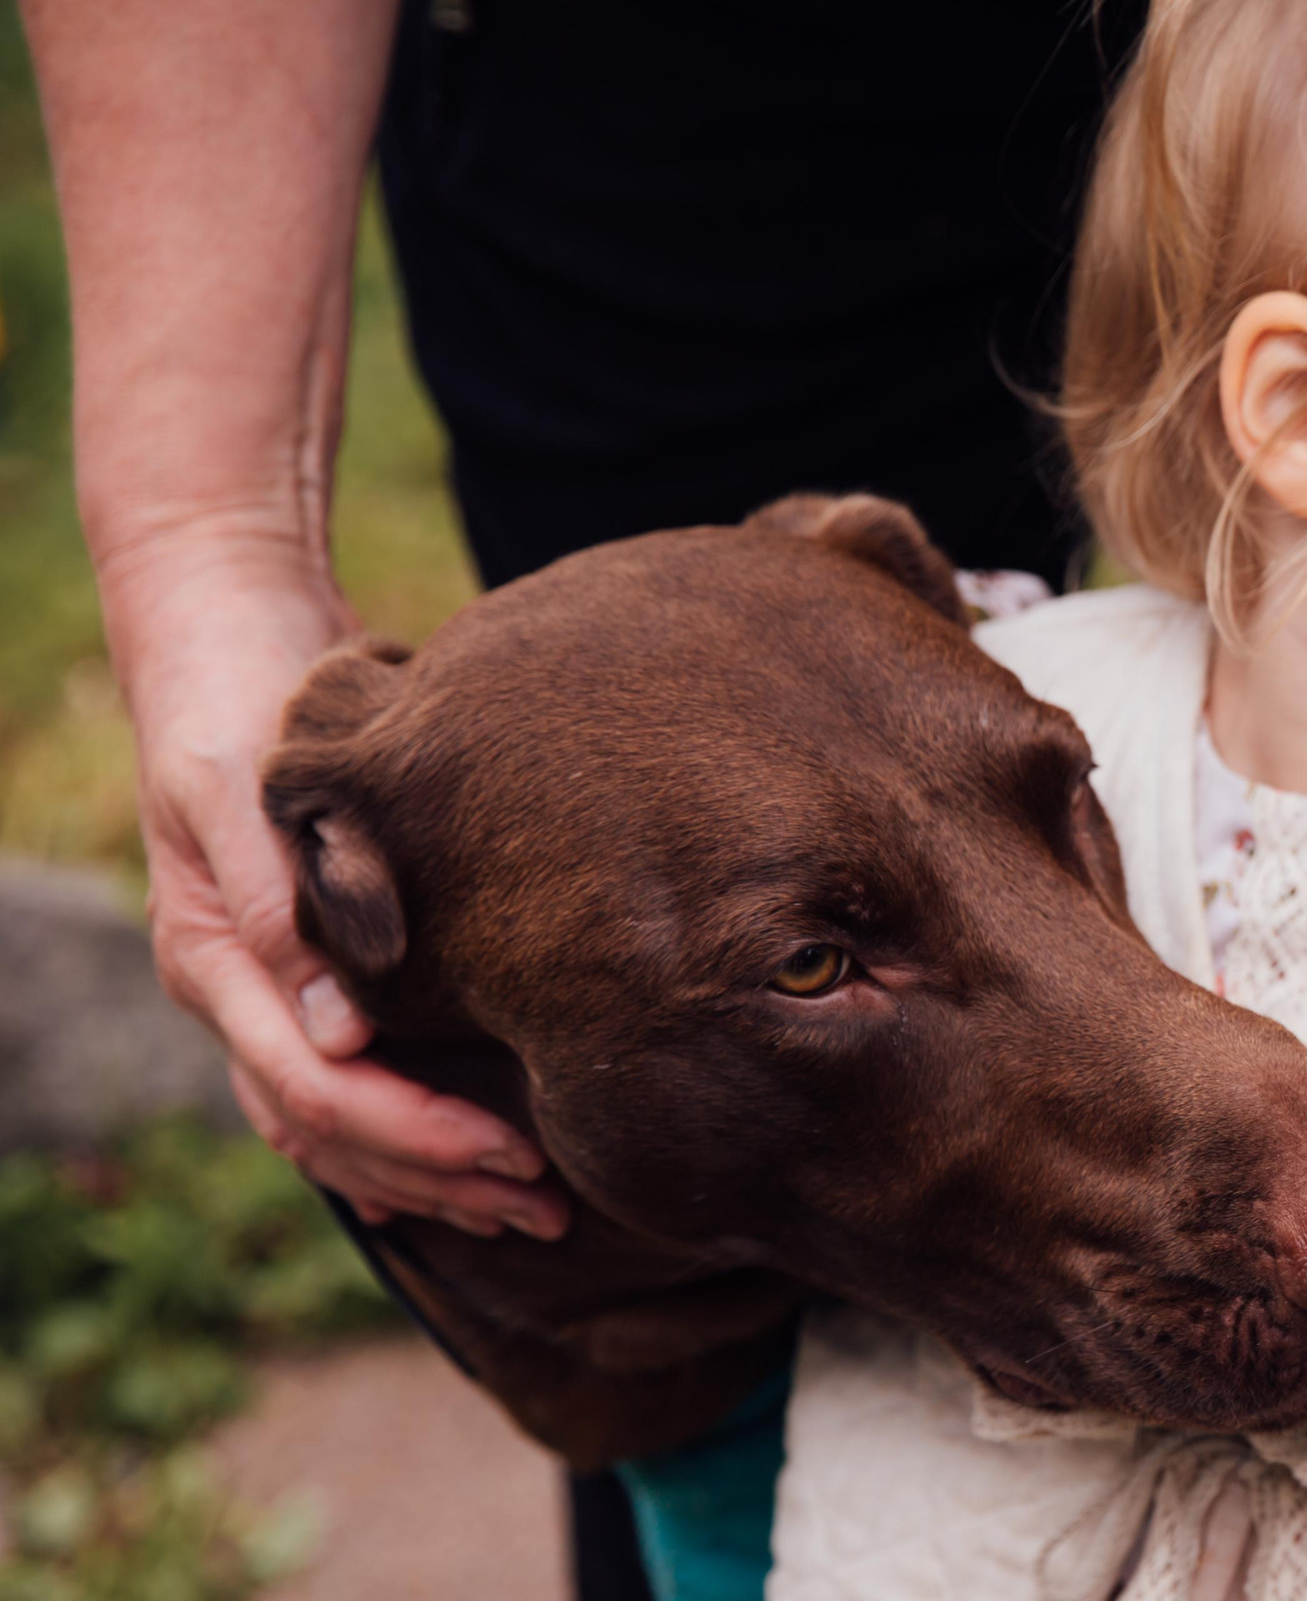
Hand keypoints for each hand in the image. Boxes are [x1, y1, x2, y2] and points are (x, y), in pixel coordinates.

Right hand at [109, 549, 569, 1239]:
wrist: (223, 640)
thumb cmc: (239, 704)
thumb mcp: (242, 786)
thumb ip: (280, 899)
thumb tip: (339, 1030)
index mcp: (215, 960)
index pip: (317, 1088)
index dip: (415, 1133)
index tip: (514, 1151)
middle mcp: (235, 993)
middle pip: (333, 1132)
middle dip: (440, 1177)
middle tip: (550, 1207)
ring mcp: (265, 992)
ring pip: (338, 1129)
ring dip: (432, 1176)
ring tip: (533, 1206)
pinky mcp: (306, 975)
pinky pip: (346, 1089)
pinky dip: (403, 1140)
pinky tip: (467, 1175)